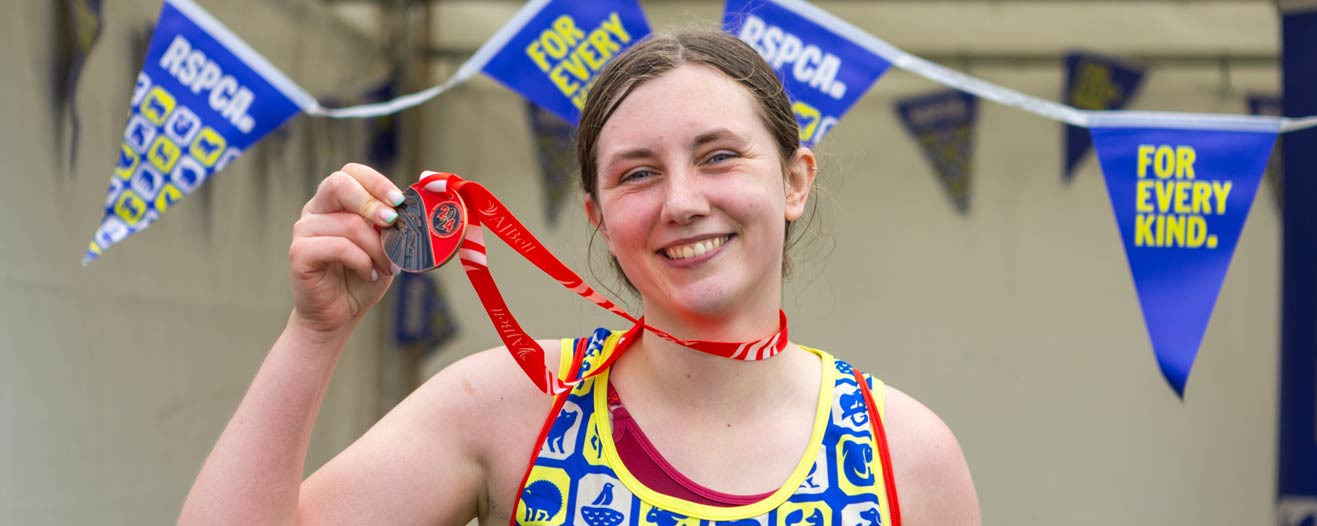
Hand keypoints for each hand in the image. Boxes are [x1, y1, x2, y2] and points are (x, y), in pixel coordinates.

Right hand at [288, 163, 403, 337]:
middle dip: (373, 203)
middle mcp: (316, 210)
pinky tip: (369, 273)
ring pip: (349, 224)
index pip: (352, 173)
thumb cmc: (363, 276)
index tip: (400, 202)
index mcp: (335, 202)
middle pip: (339, 183)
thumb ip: (393, 224)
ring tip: (388, 266)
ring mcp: (304, 230)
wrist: (339, 314)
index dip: (377, 182)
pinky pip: (339, 247)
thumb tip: (413, 205)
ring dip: (378, 248)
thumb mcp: (386, 245)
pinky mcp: (299, 253)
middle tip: (393, 223)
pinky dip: (362, 261)